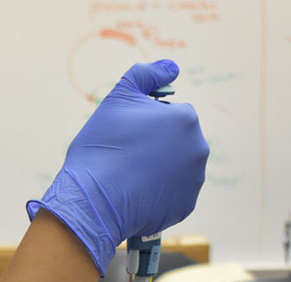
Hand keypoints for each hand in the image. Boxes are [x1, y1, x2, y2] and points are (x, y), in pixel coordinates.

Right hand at [27, 60, 208, 274]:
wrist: (92, 201)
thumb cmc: (102, 148)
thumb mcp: (118, 99)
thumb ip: (146, 75)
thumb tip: (172, 67)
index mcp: (186, 117)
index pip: (170, 115)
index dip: (146, 124)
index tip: (127, 137)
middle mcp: (198, 147)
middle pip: (176, 142)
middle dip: (157, 147)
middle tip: (127, 158)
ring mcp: (194, 179)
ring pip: (176, 169)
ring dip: (159, 170)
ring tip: (131, 178)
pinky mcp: (186, 206)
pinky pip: (174, 195)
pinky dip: (159, 195)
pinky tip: (136, 195)